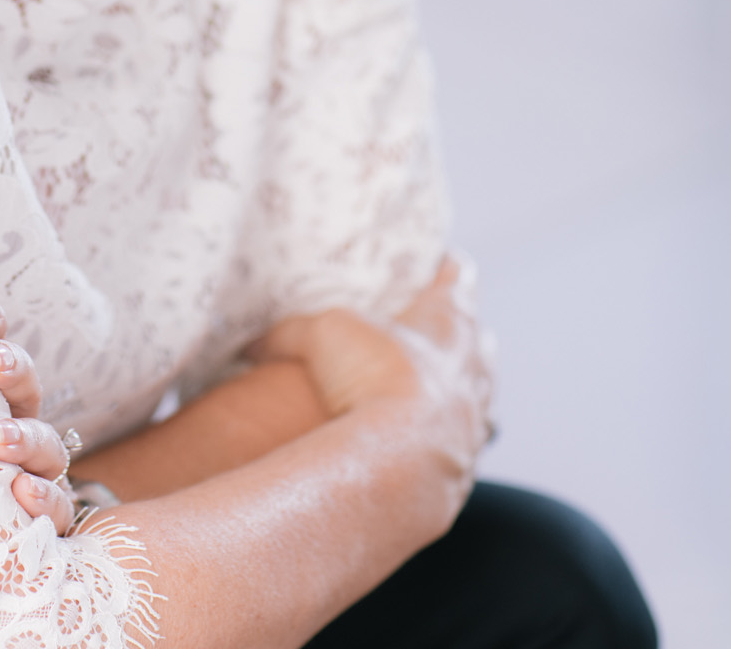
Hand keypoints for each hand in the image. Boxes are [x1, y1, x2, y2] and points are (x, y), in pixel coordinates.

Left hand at [0, 294, 76, 533]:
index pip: (0, 362)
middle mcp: (20, 438)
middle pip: (26, 395)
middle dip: (12, 371)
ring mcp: (38, 479)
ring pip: (46, 448)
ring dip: (23, 436)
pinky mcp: (46, 524)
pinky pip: (55, 509)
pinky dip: (42, 499)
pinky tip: (20, 493)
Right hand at [250, 258, 494, 511]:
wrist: (399, 468)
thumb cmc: (368, 381)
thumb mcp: (318, 337)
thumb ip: (288, 334)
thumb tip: (253, 345)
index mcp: (447, 318)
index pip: (457, 274)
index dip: (442, 268)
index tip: (431, 262)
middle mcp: (472, 364)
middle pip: (474, 334)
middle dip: (452, 331)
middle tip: (421, 330)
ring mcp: (476, 417)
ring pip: (475, 392)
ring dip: (453, 390)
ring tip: (421, 393)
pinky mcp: (466, 466)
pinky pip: (462, 443)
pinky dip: (443, 438)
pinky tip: (416, 445)